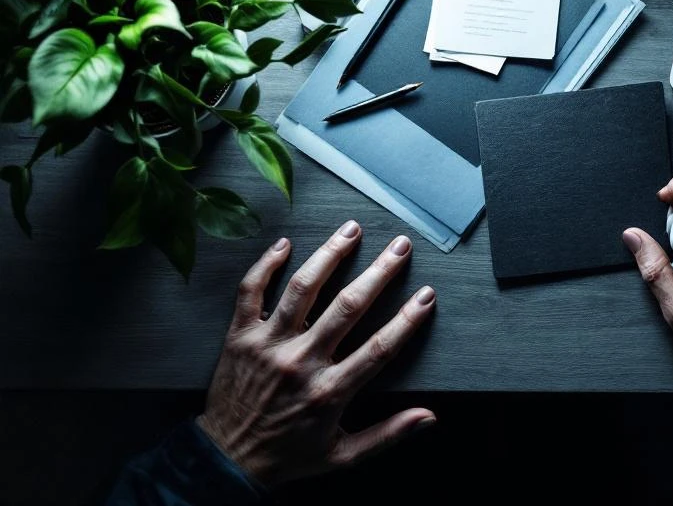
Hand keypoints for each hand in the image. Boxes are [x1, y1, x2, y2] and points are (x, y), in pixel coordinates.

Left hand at [197, 221, 436, 486]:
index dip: (407, 320)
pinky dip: (266, 265)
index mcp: (329, 392)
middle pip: (347, 307)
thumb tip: (429, 417)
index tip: (427, 295)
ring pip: (302, 289)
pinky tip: (285, 243)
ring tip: (351, 229)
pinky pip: (251, 292)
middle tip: (400, 246)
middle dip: (379, 272)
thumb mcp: (343, 456)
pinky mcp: (240, 337)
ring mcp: (268, 345)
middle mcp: (300, 362)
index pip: (379, 348)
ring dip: (329, 255)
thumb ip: (388, 435)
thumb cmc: (289, 455)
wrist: (225, 461)